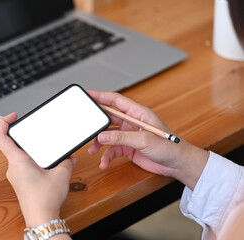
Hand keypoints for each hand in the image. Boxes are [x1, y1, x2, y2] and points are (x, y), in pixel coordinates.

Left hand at [0, 113, 75, 227]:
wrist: (41, 220)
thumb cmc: (44, 201)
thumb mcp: (61, 175)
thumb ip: (66, 161)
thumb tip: (68, 157)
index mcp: (17, 161)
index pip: (0, 136)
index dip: (3, 122)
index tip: (13, 116)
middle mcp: (13, 168)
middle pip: (11, 144)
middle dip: (23, 136)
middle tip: (33, 129)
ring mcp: (16, 176)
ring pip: (19, 156)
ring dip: (30, 150)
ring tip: (44, 148)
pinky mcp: (21, 183)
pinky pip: (24, 166)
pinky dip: (34, 161)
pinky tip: (47, 165)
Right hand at [87, 91, 208, 189]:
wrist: (178, 164)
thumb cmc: (170, 147)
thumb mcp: (144, 140)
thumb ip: (121, 137)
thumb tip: (102, 136)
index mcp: (138, 114)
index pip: (116, 101)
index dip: (101, 96)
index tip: (88, 94)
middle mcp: (132, 123)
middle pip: (109, 118)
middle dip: (97, 124)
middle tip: (85, 127)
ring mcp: (129, 135)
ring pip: (108, 135)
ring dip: (99, 143)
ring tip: (93, 150)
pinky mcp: (128, 148)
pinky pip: (112, 149)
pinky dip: (106, 156)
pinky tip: (104, 162)